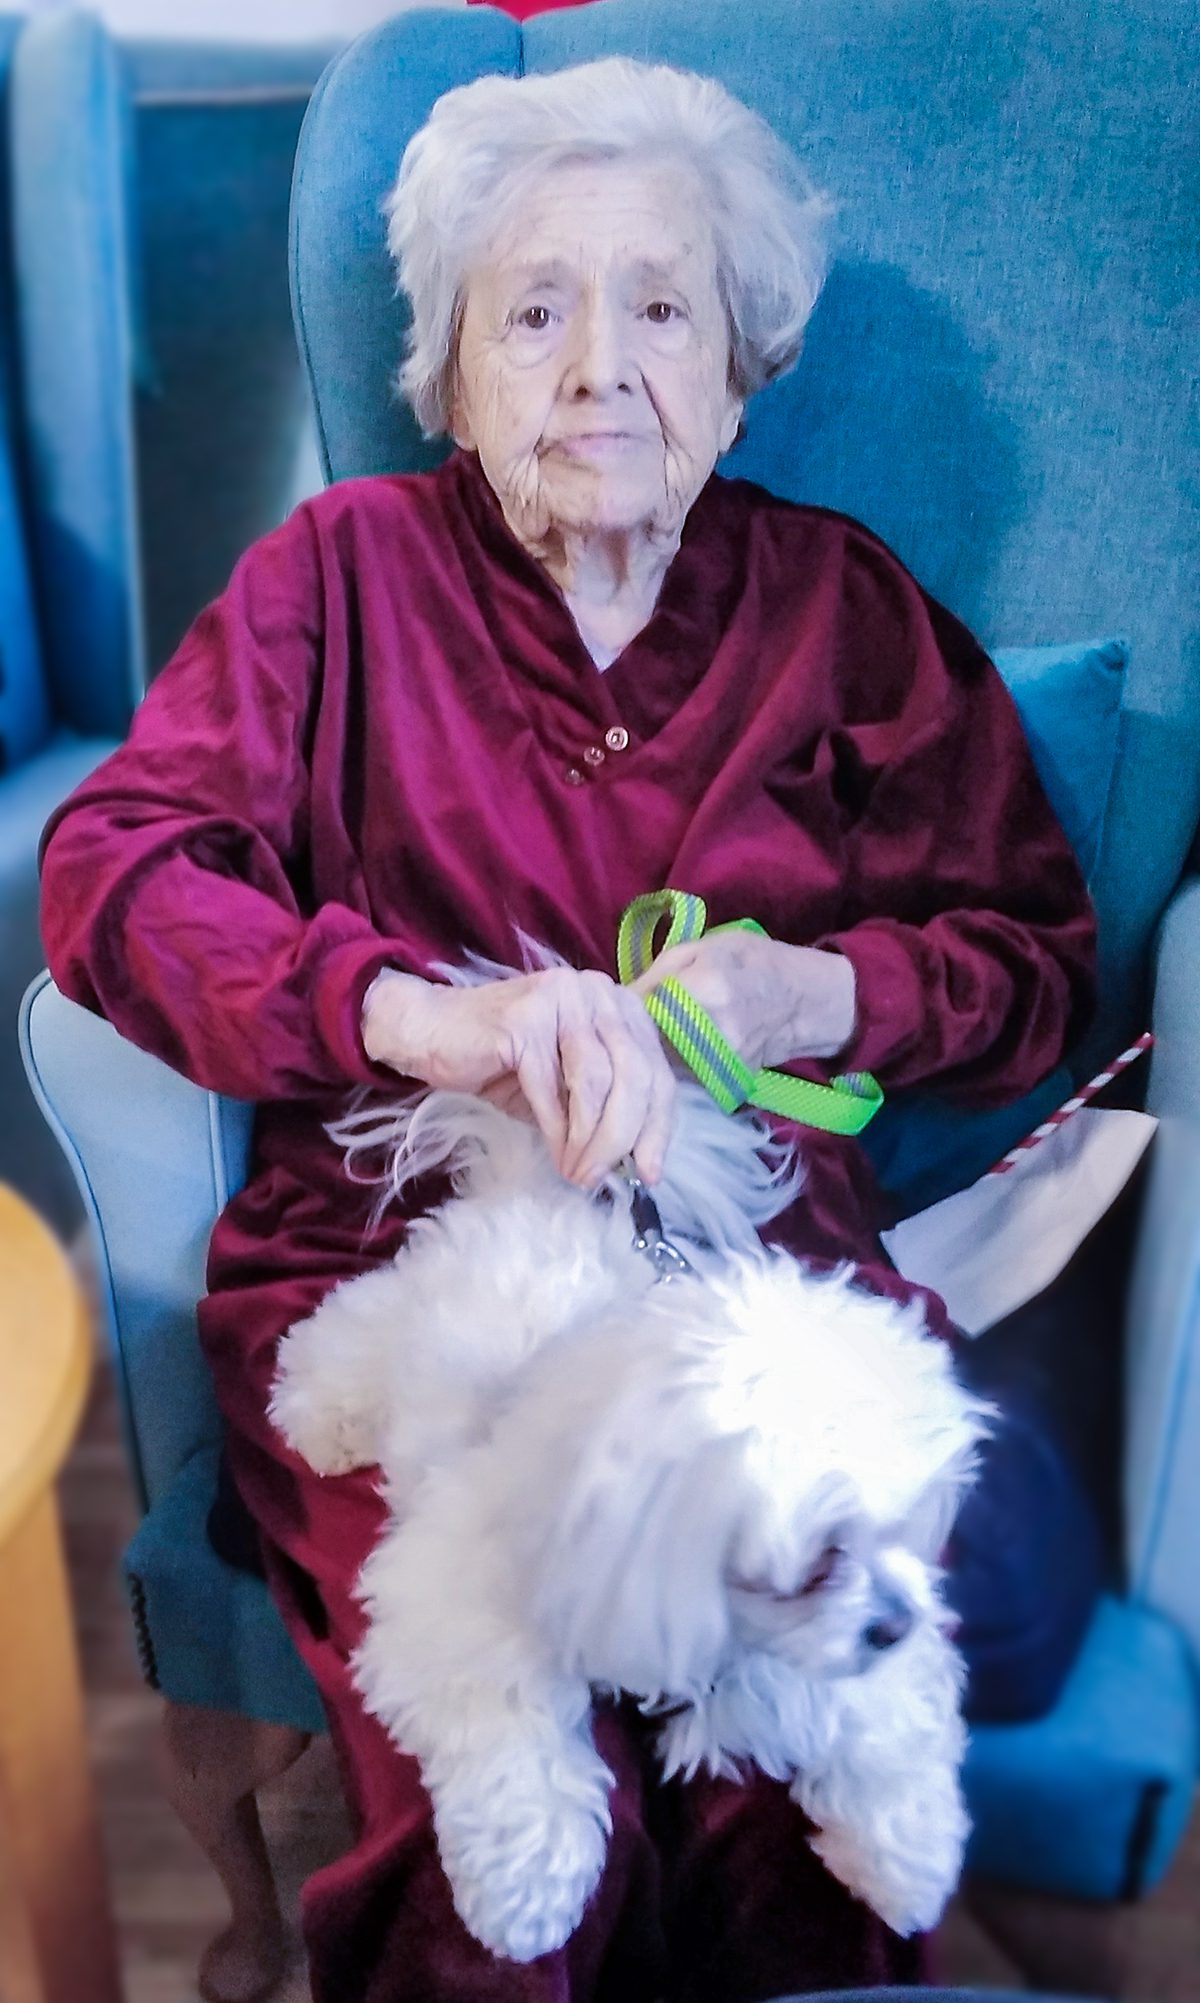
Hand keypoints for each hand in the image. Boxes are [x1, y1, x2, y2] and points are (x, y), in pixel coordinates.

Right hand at [362, 966, 674, 1186]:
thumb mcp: (565, 1088)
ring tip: (579, 1174)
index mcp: (617, 1004)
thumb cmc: (501, 1064)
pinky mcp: (527, 1018)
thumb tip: (638, 1161)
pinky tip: (558, 1157)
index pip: (656, 1070)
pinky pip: (553, 1087)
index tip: (650, 1173)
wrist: (429, 1032)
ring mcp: (562, 999)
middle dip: (624, 1139)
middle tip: (605, 1180)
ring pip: (598, 1082)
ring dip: (590, 1141)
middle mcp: (597, 991)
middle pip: (635, 1075)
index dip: (659, 1127)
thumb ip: (603, 1109)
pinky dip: (559, 1131)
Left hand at [630, 929, 856, 1071]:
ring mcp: (717, 1063)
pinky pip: (679, 1076)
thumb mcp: (701, 948)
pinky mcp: (722, 1083)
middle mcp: (708, 1033)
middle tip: (618, 1025)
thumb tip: (613, 1001)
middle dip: (627, 1036)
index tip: (606, 1009)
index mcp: (700, 990)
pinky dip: (668, 1065)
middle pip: (643, 1045)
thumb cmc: (750, 962)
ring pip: (658, 1066)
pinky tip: (670, 1049)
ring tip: (645, 1035)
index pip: (635, 1012)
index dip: (616, 1012)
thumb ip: (656, 974)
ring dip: (645, 1053)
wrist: (803, 1000)